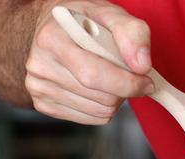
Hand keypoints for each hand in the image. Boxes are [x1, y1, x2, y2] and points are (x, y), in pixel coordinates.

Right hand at [24, 0, 153, 123]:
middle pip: (101, 98)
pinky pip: (91, 118)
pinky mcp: (43, 104)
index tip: (147, 81)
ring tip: (108, 76)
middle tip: (126, 73)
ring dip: (115, 98)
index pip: (94, 75)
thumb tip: (142, 66)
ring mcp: (38, 87)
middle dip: (124, 90)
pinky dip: (102, 107)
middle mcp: (39, 65)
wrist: (53, 28)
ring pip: (99, 111)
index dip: (128, 83)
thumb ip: (133, 33)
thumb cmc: (84, 21)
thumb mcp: (111, 14)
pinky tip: (95, 88)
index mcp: (52, 38)